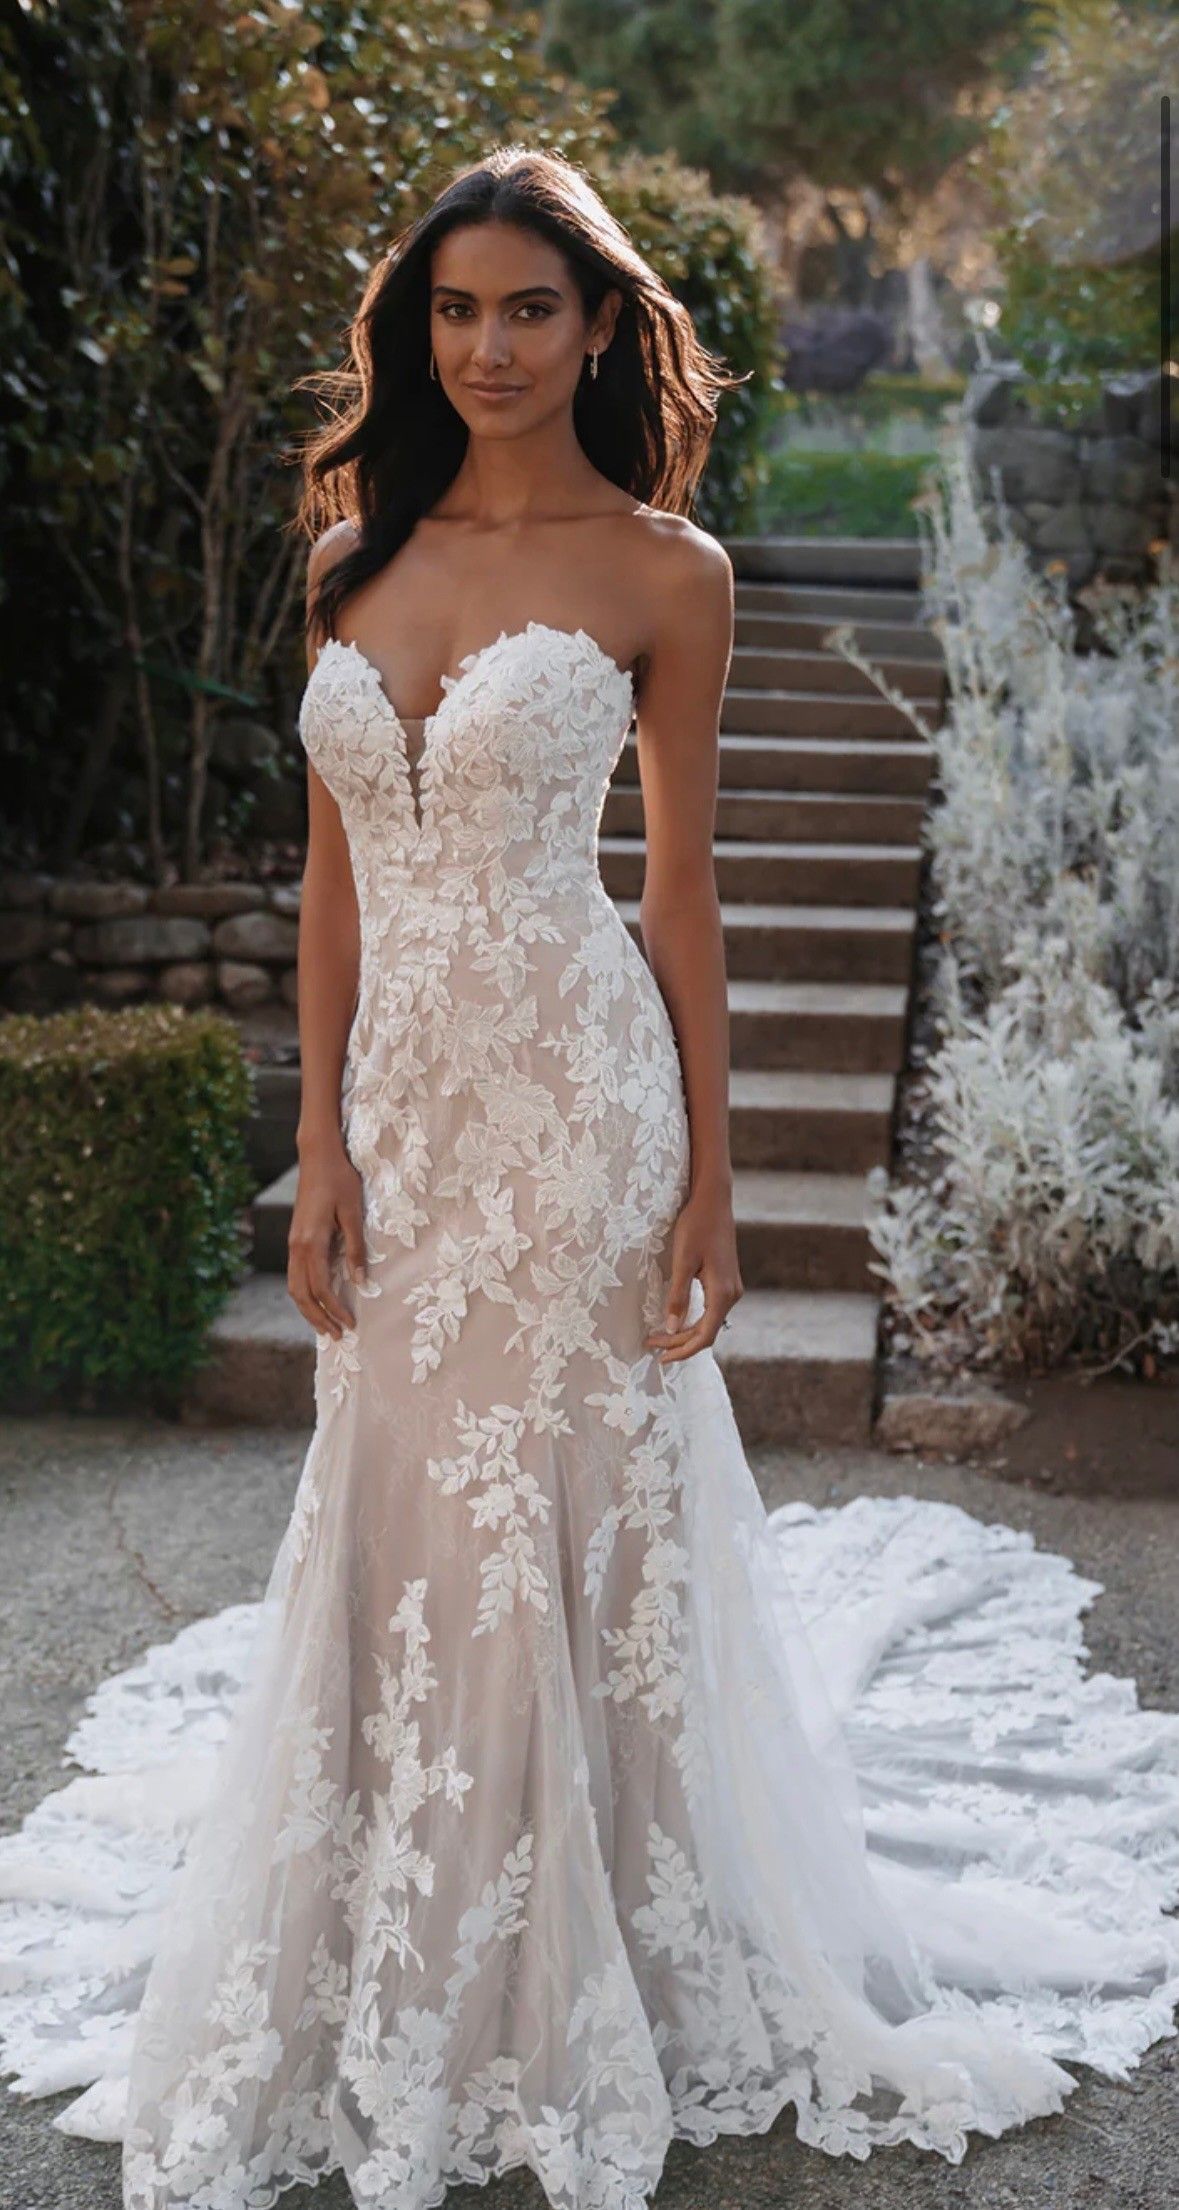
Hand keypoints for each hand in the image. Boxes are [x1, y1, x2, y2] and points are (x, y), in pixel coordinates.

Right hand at [286, 1140, 367, 1338]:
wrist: (317, 1156)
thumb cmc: (340, 1180)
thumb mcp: (354, 1213)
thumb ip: (355, 1249)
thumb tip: (360, 1281)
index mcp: (311, 1242)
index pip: (321, 1288)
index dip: (335, 1309)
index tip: (351, 1325)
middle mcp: (297, 1246)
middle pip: (301, 1294)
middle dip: (318, 1318)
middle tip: (337, 1337)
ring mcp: (293, 1243)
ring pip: (294, 1287)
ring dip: (308, 1309)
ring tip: (325, 1326)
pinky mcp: (295, 1239)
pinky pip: (295, 1275)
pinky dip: (304, 1293)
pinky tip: (317, 1300)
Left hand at [644, 1181, 742, 1364]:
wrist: (713, 1201)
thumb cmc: (696, 1226)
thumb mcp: (682, 1261)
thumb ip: (677, 1296)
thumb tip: (671, 1328)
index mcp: (723, 1293)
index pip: (705, 1336)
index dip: (683, 1350)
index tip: (661, 1358)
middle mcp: (732, 1294)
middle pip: (707, 1332)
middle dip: (679, 1342)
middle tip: (651, 1346)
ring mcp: (731, 1287)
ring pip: (709, 1321)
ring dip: (685, 1332)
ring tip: (659, 1337)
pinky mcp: (726, 1280)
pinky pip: (711, 1309)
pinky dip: (693, 1319)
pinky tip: (676, 1320)